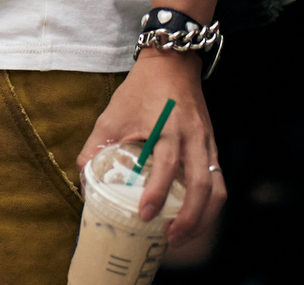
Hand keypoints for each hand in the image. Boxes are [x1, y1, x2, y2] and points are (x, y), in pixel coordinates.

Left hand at [77, 50, 221, 244]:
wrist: (171, 65)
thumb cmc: (139, 91)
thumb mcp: (111, 115)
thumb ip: (95, 148)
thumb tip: (85, 184)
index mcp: (167, 129)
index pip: (167, 166)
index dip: (158, 193)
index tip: (145, 214)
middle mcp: (192, 138)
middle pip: (202, 185)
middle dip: (189, 217)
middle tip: (170, 237)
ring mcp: (207, 144)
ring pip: (216, 188)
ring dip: (203, 216)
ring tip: (183, 235)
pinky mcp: (212, 148)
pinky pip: (218, 181)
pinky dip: (209, 204)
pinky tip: (194, 217)